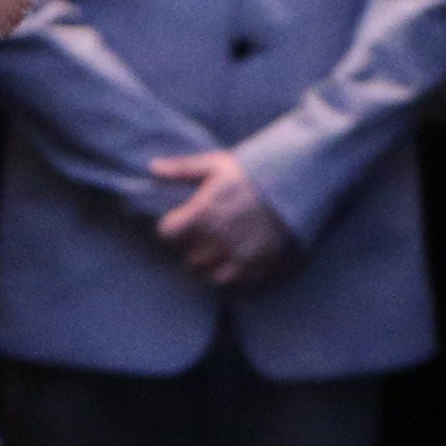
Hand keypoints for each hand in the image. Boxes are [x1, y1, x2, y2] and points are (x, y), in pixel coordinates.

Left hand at [143, 151, 298, 292]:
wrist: (292, 183)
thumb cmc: (250, 172)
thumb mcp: (214, 165)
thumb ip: (181, 170)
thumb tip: (152, 167)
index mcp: (201, 214)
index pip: (167, 233)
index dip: (172, 228)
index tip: (180, 222)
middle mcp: (215, 239)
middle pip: (188, 257)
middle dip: (192, 247)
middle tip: (202, 236)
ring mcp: (235, 254)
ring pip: (207, 273)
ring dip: (207, 263)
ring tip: (215, 251)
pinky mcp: (255, 264)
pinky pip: (232, 280)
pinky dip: (229, 273)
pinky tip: (232, 259)